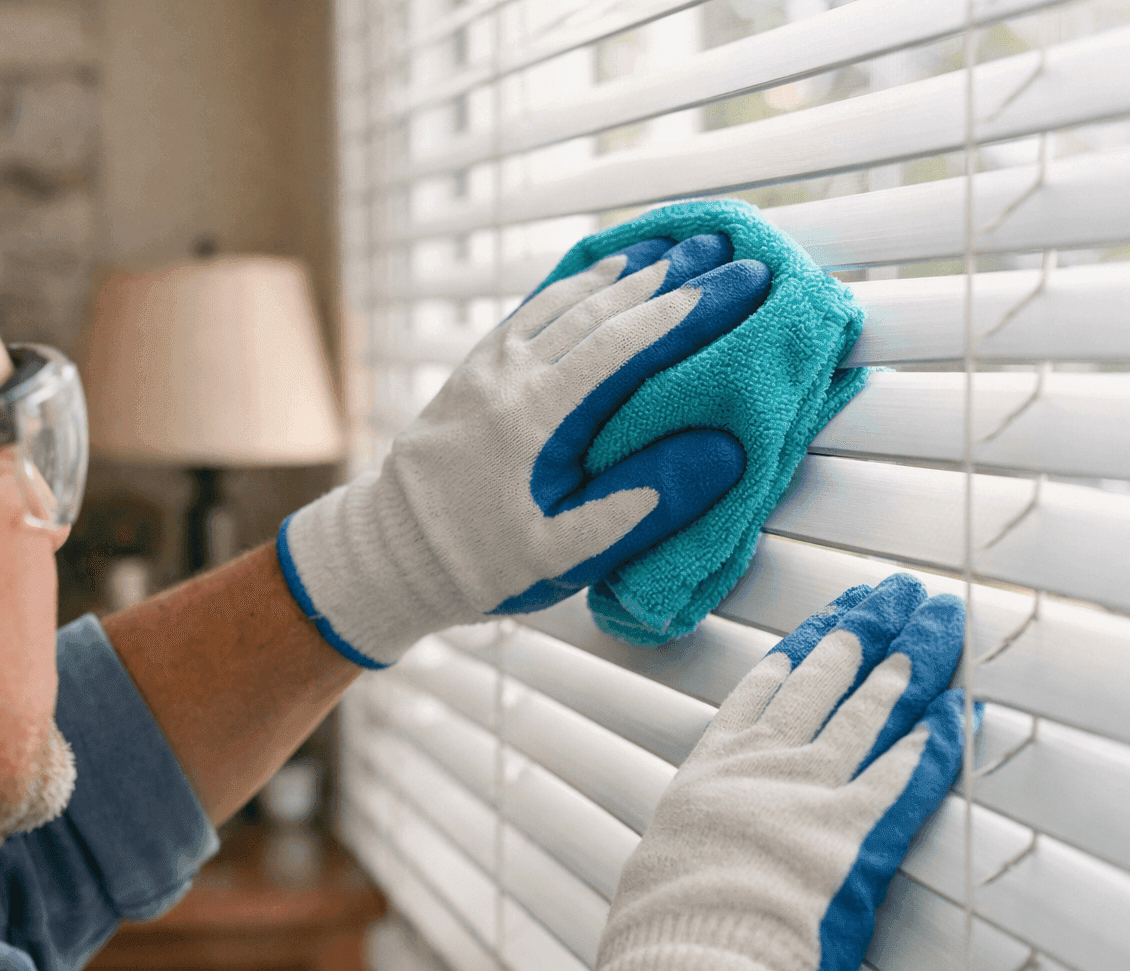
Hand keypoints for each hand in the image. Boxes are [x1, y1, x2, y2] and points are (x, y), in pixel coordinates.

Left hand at [279, 232, 770, 666]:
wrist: (386, 556)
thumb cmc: (478, 565)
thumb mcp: (563, 552)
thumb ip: (643, 500)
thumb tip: (723, 450)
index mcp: (537, 415)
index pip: (628, 343)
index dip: (691, 309)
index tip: (743, 284)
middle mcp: (510, 374)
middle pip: (602, 307)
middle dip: (670, 276)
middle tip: (726, 250)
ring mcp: (487, 366)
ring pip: (564, 298)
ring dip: (624, 270)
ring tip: (675, 247)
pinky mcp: (473, 370)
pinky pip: (531, 309)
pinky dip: (574, 283)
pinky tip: (601, 271)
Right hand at [581, 574, 966, 970]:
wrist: (695, 947)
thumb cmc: (669, 916)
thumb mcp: (667, 854)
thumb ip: (695, 830)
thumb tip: (690, 841)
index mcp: (721, 763)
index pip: (771, 685)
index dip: (808, 643)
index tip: (831, 613)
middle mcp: (772, 762)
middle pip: (828, 678)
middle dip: (866, 629)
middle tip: (892, 592)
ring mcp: (818, 789)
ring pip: (872, 709)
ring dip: (908, 663)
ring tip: (930, 624)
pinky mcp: (863, 830)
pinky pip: (913, 772)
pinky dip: (941, 739)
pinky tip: (961, 709)